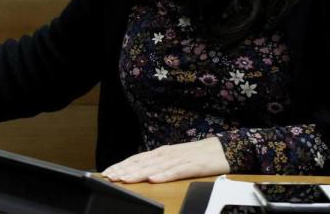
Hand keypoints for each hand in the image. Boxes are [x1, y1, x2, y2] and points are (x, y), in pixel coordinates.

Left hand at [101, 137, 229, 182]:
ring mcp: (179, 159)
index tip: (107, 172)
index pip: (136, 159)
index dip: (121, 165)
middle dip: (124, 170)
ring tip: (124, 178)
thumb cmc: (196, 156)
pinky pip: (176, 171)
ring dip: (138, 173)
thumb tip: (139, 173)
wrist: (222, 150)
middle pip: (142, 163)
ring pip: (154, 167)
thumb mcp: (173, 159)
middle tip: (109, 176)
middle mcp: (167, 154)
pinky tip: (153, 179)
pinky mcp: (192, 165)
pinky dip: (163, 175)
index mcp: (161, 153)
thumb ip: (157, 165)